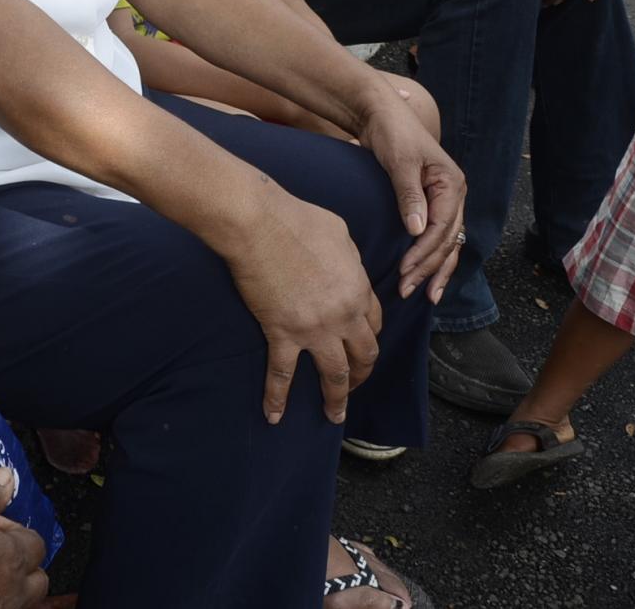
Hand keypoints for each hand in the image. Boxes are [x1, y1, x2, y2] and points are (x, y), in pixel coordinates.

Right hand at [219, 187, 381, 425]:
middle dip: (363, 374)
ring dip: (337, 398)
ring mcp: (314, 329)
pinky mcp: (282, 333)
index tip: (362, 344)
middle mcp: (344, 315)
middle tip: (356, 385)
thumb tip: (344, 265)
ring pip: (335, 374)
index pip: (374, 323)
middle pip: (363, 355)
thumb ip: (349, 258)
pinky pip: (282, 374)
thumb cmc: (297, 219)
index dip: (369, 336)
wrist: (260, 224)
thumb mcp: (339, 233)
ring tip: (335, 415)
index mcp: (358, 289)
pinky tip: (274, 415)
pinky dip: (277, 398)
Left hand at [355, 97, 465, 304]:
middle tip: (406, 290)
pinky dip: (433, 258)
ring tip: (423, 296)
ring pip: (447, 244)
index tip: (404, 270)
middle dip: (428, 268)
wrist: (382, 115)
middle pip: (447, 241)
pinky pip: (438, 237)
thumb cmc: (392, 133)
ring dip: (434, 270)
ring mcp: (444, 200)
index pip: (442, 228)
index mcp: (452, 184)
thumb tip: (416, 230)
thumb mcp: (399, 162)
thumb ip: (409, 195)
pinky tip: (427, 279)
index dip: (424, 253)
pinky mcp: (430, 203)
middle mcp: (454, 194)